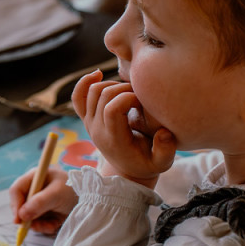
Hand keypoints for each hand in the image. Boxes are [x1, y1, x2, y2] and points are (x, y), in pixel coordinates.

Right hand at [9, 167, 76, 234]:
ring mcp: (39, 202)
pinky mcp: (45, 213)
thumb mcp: (57, 194)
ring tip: (50, 225)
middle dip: (26, 217)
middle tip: (31, 227)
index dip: (15, 205)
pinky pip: (38, 223)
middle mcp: (35, 190)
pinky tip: (54, 225)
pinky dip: (45, 227)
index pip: (16, 190)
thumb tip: (21, 215)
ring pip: (28, 217)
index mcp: (35, 178)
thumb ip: (39, 203)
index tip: (18, 220)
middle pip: (20, 205)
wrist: (93, 201)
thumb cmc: (74, 190)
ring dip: (37, 224)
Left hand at [72, 70, 175, 186]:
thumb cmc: (147, 164)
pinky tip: (99, 75)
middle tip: (139, 95)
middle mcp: (97, 131)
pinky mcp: (86, 119)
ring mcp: (89, 124)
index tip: (143, 101)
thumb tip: (163, 133)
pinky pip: (78, 96)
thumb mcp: (161, 163)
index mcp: (114, 140)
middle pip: (104, 95)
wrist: (127, 171)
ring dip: (113, 84)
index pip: (113, 108)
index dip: (129, 97)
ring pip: (93, 90)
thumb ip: (166, 151)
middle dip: (124, 88)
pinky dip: (85, 82)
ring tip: (129, 92)